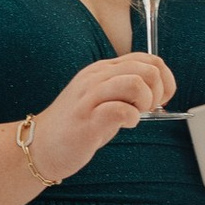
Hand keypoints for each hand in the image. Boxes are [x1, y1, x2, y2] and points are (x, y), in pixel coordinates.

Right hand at [34, 53, 174, 179]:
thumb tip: (159, 91)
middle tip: (148, 109)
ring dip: (145, 102)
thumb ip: (125, 90)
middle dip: (158, 91)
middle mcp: (96, 77)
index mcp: (102, 70)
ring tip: (136, 115)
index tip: (160, 98)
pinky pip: (121, 109)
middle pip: (147, 68)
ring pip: (136, 83)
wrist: (40, 146)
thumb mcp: (103, 98)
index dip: (164, 78)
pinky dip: (132, 118)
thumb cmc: (76, 125)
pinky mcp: (88, 119)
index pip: (147, 58)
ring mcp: (90, 96)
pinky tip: (125, 125)